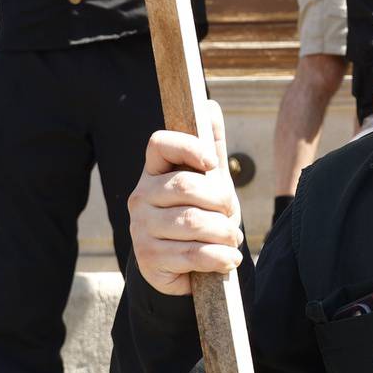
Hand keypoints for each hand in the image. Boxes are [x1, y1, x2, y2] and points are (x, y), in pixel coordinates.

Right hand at [128, 101, 242, 295]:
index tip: (213, 163)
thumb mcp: (208, 180)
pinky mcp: (149, 260)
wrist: (184, 266)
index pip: (158, 143)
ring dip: (224, 232)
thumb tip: (209, 106)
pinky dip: (220, 257)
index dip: (188, 146)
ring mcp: (141, 229)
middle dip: (220, 200)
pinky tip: (228, 258)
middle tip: (230, 213)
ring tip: (232, 239)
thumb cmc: (199, 212)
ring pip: (193, 222)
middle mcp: (140, 197)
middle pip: (186, 185)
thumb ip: (211, 145)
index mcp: (153, 172)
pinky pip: (193, 254)